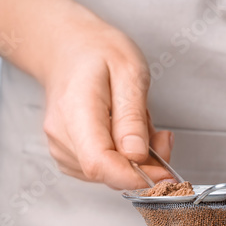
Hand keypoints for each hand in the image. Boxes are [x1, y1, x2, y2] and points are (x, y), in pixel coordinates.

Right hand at [39, 12, 172, 188]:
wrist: (68, 48)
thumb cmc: (99, 53)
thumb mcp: (129, 72)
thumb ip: (132, 117)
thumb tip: (136, 156)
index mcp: (76, 110)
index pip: (99, 163)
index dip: (134, 177)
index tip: (164, 175)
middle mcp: (62, 135)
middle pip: (108, 172)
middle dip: (144, 164)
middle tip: (161, 135)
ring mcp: (61, 147)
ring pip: (109, 174)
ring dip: (135, 159)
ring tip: (136, 122)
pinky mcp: (67, 156)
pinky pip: (104, 170)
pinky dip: (123, 159)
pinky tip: (125, 133)